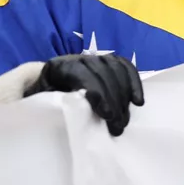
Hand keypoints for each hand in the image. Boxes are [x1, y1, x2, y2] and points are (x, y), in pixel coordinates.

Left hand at [24, 55, 144, 136]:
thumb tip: (78, 117)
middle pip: (104, 75)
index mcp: (60, 66)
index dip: (98, 94)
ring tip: (124, 120)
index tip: (107, 115)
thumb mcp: (45, 102)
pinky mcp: (111, 61)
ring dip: (124, 98)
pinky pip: (127, 68)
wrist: (50, 85)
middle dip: (114, 102)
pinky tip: (138, 101)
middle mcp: (80, 58)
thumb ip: (59, 105)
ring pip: (117, 72)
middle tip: (117, 126)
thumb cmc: (47, 99)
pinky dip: (135, 84)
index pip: (84, 76)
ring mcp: (97, 57)